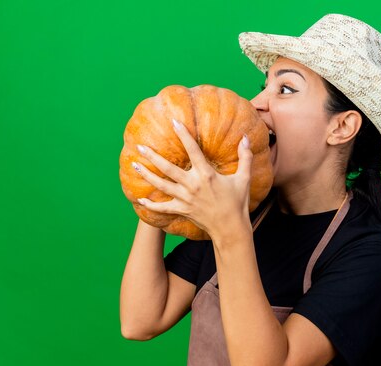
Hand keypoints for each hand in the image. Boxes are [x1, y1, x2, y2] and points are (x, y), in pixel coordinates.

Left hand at [131, 118, 252, 240]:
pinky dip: (151, 205)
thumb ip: (245, 157)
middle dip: (153, 157)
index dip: (183, 135)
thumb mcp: (244, 178)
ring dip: (147, 175)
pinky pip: (163, 208)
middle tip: (140, 146)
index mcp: (206, 175)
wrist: (231, 228)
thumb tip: (246, 138)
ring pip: (161, 185)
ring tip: (134, 165)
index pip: (192, 150)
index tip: (174, 122)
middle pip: (168, 168)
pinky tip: (140, 200)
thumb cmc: (238, 202)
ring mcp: (185, 199)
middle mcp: (193, 185)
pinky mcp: (182, 210)